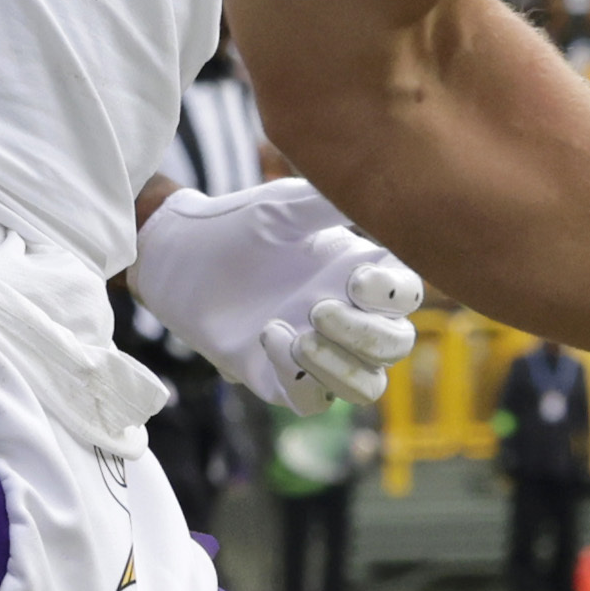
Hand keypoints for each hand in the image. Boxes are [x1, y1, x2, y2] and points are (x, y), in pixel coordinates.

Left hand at [126, 176, 421, 408]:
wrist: (181, 257)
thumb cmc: (240, 224)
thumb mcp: (287, 206)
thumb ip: (333, 202)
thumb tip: (379, 188)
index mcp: (363, 274)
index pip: (408, 297)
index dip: (393, 295)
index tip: (353, 279)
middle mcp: (351, 318)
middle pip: (395, 347)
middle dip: (366, 335)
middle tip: (318, 309)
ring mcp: (320, 354)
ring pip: (366, 386)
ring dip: (342, 367)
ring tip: (298, 336)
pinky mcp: (284, 380)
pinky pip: (313, 401)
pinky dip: (300, 379)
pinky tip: (268, 337)